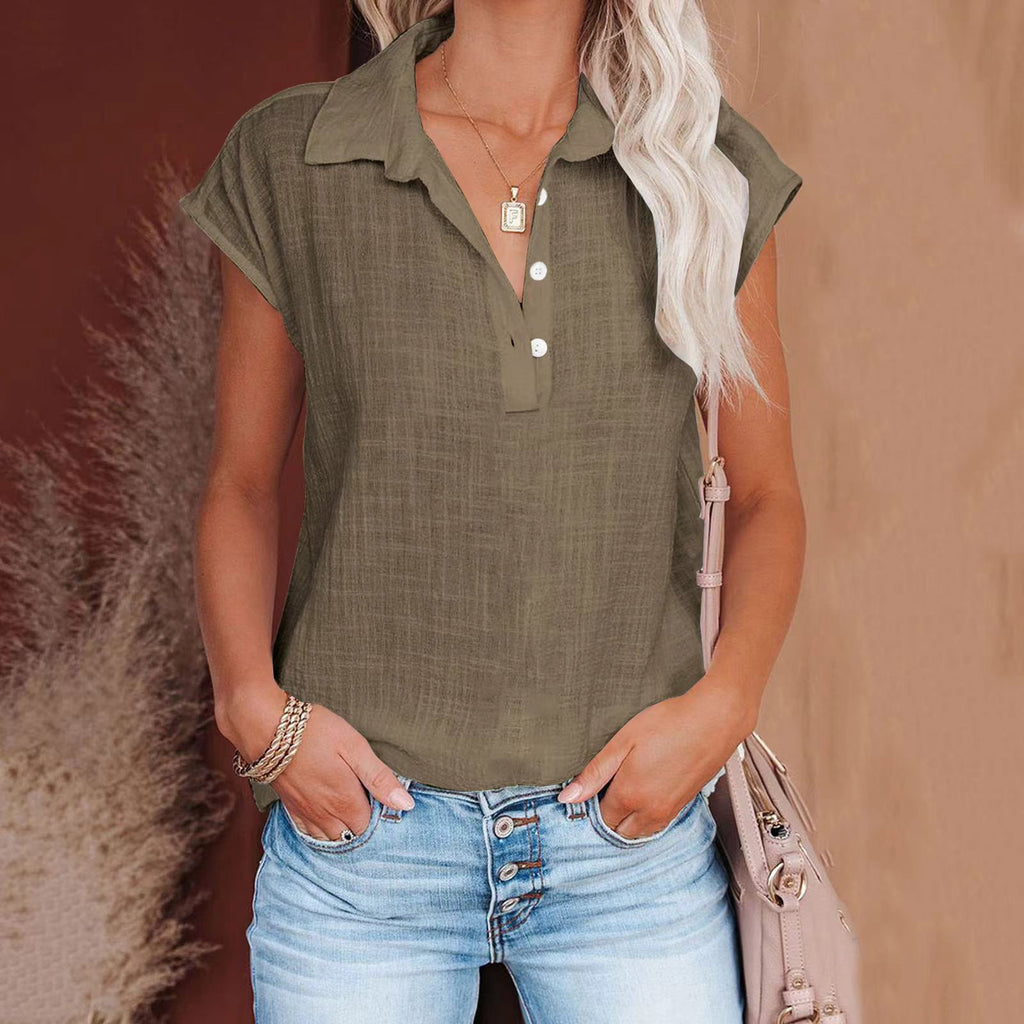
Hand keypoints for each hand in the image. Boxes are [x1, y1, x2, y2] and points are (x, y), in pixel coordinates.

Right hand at [217, 684, 414, 840]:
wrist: (267, 729)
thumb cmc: (315, 732)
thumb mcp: (355, 748)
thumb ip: (380, 778)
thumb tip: (406, 805)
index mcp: (346, 802)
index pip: (371, 827)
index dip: (381, 817)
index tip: (384, 800)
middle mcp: (326, 815)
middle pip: (352, 836)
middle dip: (363, 826)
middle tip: (370, 804)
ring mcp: (306, 814)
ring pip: (330, 839)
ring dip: (343, 831)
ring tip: (351, 813)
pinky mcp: (291, 808)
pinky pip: (309, 834)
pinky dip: (321, 833)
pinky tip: (327, 821)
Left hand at [556, 672, 755, 838]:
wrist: (714, 720)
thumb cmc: (667, 723)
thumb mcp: (623, 742)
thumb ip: (595, 773)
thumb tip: (567, 798)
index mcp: (630, 795)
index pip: (600, 818)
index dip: (591, 804)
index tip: (592, 786)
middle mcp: (649, 811)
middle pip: (619, 831)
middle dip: (608, 817)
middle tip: (605, 789)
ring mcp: (669, 811)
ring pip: (639, 833)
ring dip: (627, 821)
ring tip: (623, 791)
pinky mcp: (684, 805)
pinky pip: (657, 825)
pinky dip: (645, 819)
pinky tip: (645, 794)